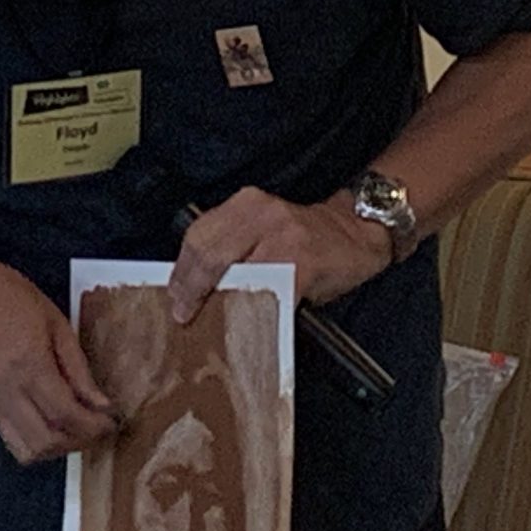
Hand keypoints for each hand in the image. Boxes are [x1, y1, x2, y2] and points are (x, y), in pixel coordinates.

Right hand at [0, 261, 120, 466]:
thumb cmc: (11, 296)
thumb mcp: (56, 322)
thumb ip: (78, 368)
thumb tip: (101, 404)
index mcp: (28, 364)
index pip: (65, 415)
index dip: (94, 427)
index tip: (111, 423)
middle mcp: (6, 390)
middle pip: (46, 441)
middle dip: (78, 442)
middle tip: (97, 429)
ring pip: (25, 450)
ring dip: (55, 449)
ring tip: (74, 430)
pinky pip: (9, 438)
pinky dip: (34, 441)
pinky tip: (49, 424)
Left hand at [166, 186, 392, 323]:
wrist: (356, 231)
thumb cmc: (302, 237)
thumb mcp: (261, 229)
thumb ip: (231, 248)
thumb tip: (192, 288)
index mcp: (246, 204)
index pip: (199, 236)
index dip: (182, 273)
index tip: (175, 299)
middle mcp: (262, 214)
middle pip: (210, 255)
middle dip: (193, 290)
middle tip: (185, 316)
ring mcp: (284, 236)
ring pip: (238, 276)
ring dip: (223, 305)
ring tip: (214, 323)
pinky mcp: (304, 262)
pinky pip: (271, 294)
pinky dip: (258, 314)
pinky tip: (253, 325)